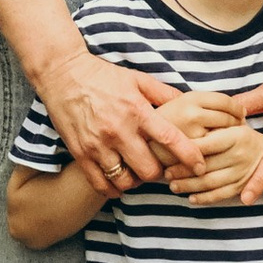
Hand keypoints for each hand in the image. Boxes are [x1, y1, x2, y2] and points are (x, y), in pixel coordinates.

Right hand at [36, 52, 202, 192]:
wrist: (62, 74)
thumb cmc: (102, 76)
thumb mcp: (137, 79)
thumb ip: (163, 94)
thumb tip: (189, 102)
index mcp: (137, 111)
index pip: (170, 139)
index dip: (189, 156)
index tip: (200, 166)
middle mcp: (118, 131)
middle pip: (149, 170)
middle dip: (160, 173)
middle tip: (160, 167)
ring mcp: (98, 145)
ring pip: (125, 181)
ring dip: (136, 181)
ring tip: (137, 172)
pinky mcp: (80, 153)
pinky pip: (100, 184)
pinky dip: (113, 188)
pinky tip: (118, 180)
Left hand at [163, 110, 262, 203]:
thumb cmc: (244, 137)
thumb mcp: (233, 125)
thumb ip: (212, 128)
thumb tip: (179, 133)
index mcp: (235, 135)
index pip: (205, 144)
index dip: (185, 150)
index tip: (169, 153)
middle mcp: (240, 154)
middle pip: (205, 165)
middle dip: (182, 171)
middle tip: (167, 173)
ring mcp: (242, 172)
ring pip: (210, 183)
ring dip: (189, 186)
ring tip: (173, 186)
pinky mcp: (243, 187)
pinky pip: (220, 195)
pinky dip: (204, 198)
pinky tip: (191, 198)